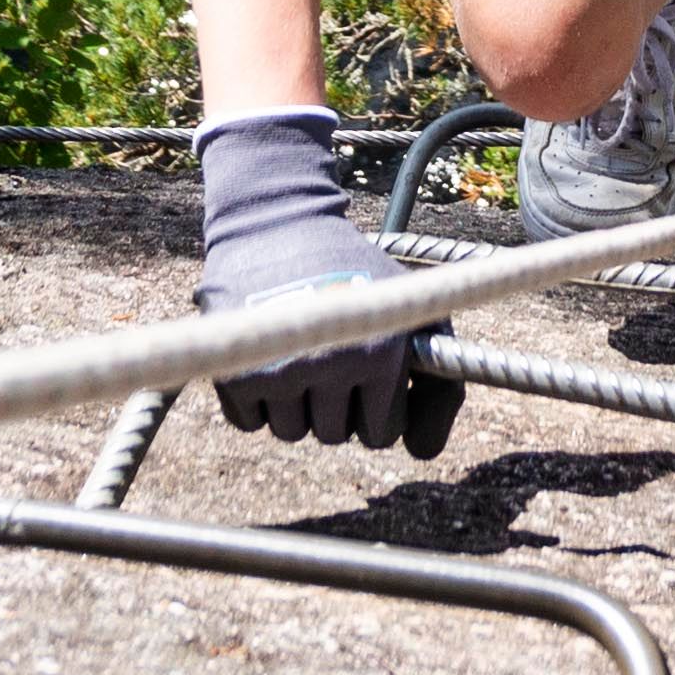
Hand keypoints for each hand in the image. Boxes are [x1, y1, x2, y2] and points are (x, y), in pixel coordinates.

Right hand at [194, 110, 459, 455]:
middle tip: (329, 351)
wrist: (278, 220)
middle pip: (334, 435)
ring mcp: (277, 368)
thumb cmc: (358, 273)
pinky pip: (249, 423)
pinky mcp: (232, 368)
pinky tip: (269, 351)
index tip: (369, 368)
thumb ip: (442, 385)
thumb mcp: (415, 312)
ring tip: (301, 348)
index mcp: (379, 351)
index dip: (378, 405)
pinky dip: (257, 399)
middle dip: (336, 403)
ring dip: (297, 402)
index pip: (382, 433)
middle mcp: (328, 362)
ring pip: (291, 433)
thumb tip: (421, 453)